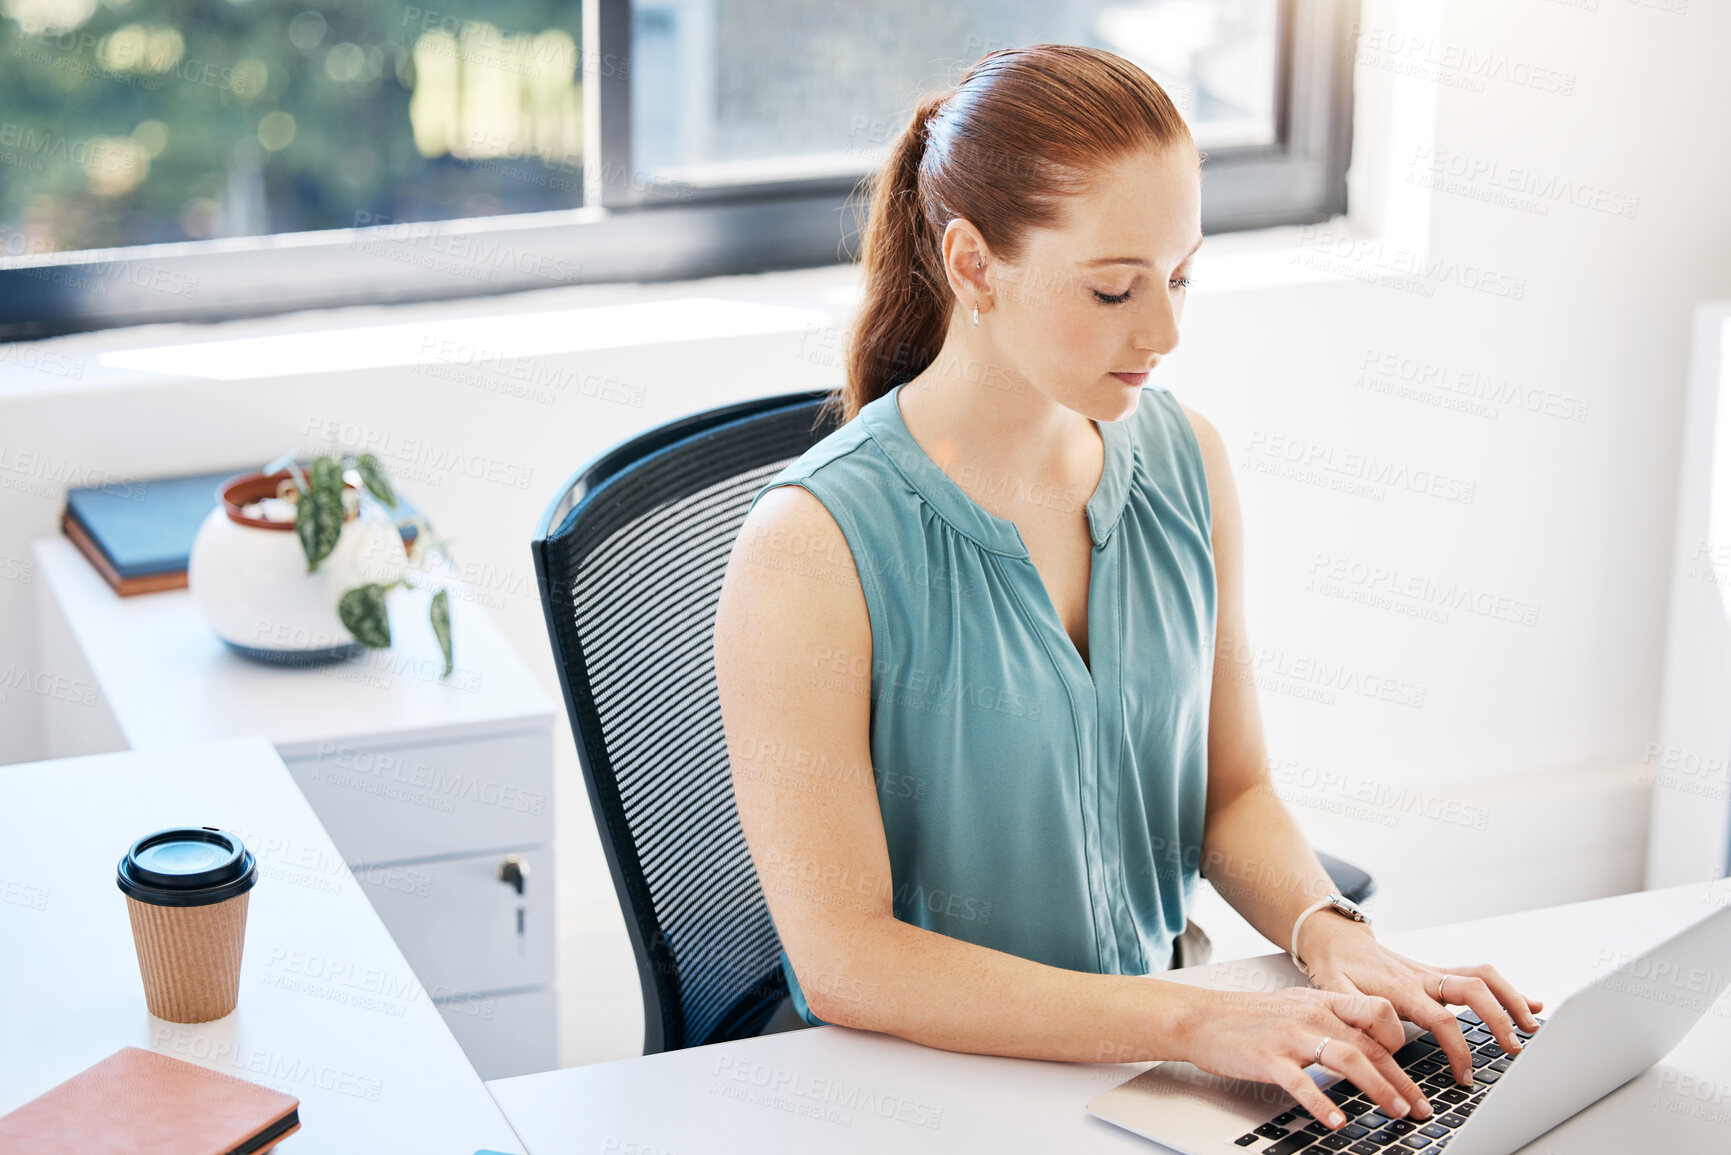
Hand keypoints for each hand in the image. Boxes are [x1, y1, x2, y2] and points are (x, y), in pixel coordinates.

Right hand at [1176, 985, 1433, 1130]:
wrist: (1200, 1017)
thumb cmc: (1247, 1017)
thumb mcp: (1294, 1006)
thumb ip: (1329, 1019)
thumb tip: (1365, 1044)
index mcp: (1321, 1000)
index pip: (1378, 1013)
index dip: (1402, 1041)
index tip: (1412, 1069)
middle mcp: (1311, 1014)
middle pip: (1372, 1043)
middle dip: (1403, 1079)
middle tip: (1420, 1106)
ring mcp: (1290, 1036)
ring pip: (1348, 1058)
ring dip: (1379, 1088)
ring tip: (1396, 1111)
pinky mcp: (1269, 1058)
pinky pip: (1302, 1083)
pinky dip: (1323, 1104)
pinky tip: (1337, 1121)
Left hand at [1299, 916, 1544, 1086]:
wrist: (1337, 942)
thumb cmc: (1337, 971)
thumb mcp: (1336, 996)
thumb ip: (1360, 1017)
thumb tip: (1392, 1044)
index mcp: (1401, 988)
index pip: (1440, 1019)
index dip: (1457, 1048)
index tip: (1466, 1075)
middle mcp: (1423, 977)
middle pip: (1473, 990)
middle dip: (1498, 1018)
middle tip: (1514, 1048)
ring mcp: (1434, 973)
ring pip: (1482, 977)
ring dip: (1511, 999)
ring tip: (1532, 1025)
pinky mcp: (1439, 973)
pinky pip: (1478, 976)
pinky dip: (1506, 989)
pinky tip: (1530, 1003)